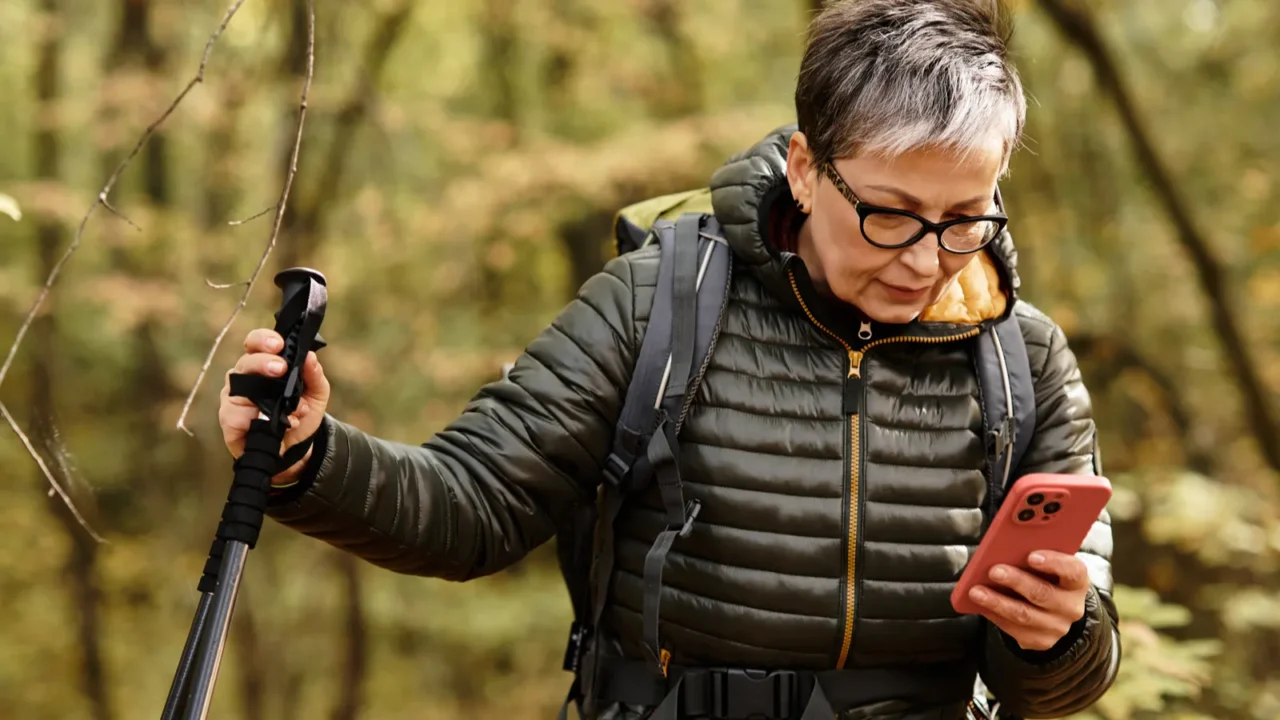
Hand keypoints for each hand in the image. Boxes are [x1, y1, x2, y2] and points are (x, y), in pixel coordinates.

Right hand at [218, 328, 330, 483]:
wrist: (296, 449)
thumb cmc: (300, 414)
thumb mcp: (316, 394)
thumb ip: (314, 375)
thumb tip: (310, 356)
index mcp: (264, 365)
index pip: (256, 343)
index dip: (264, 339)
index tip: (279, 344)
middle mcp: (245, 378)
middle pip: (245, 362)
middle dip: (262, 361)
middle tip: (280, 368)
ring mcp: (234, 398)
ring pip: (237, 385)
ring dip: (261, 390)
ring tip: (287, 400)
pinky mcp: (229, 420)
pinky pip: (234, 413)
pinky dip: (257, 417)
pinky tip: (281, 422)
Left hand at [967, 550, 1089, 651]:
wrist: (1054, 610)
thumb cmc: (1044, 577)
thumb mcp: (1046, 564)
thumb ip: (1032, 555)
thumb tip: (1003, 549)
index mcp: (1077, 581)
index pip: (1073, 571)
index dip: (1053, 563)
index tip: (1031, 556)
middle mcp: (1071, 606)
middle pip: (1043, 594)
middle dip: (1016, 581)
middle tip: (994, 571)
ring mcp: (1058, 627)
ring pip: (1024, 615)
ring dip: (997, 602)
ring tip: (976, 591)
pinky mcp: (1041, 641)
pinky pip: (1015, 630)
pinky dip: (995, 616)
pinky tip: (980, 606)